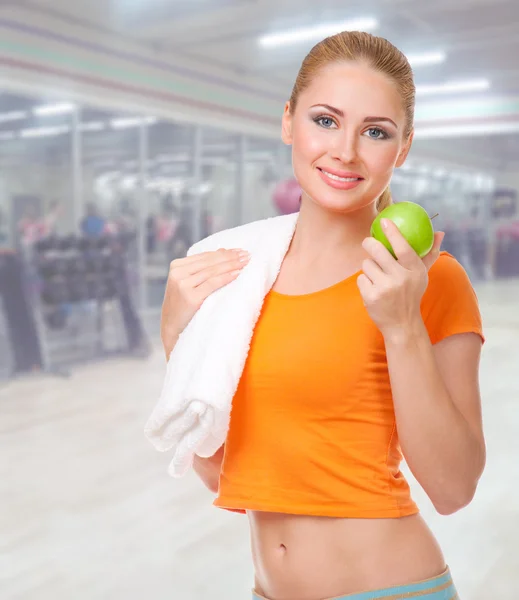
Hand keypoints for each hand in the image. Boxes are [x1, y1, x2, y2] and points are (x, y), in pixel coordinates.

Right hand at [161, 248, 249, 346]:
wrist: (172, 327)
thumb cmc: (184, 305)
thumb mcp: (189, 283)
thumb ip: (203, 267)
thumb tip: (223, 250)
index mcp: (176, 266)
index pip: (205, 256)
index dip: (224, 252)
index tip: (240, 250)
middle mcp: (178, 273)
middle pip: (210, 262)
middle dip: (230, 257)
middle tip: (247, 254)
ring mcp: (182, 285)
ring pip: (212, 271)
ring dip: (231, 265)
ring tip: (246, 262)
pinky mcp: (190, 297)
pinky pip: (212, 283)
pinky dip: (226, 277)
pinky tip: (238, 273)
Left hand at [357, 219, 444, 338]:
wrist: (402, 324)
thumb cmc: (412, 295)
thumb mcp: (422, 276)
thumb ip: (429, 254)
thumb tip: (440, 233)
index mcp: (414, 270)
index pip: (403, 247)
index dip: (393, 232)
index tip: (384, 221)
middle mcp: (400, 278)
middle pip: (377, 251)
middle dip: (369, 244)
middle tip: (368, 242)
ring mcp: (385, 288)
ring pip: (366, 265)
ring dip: (369, 268)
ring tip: (377, 276)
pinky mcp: (371, 297)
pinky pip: (361, 279)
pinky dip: (365, 282)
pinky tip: (373, 289)